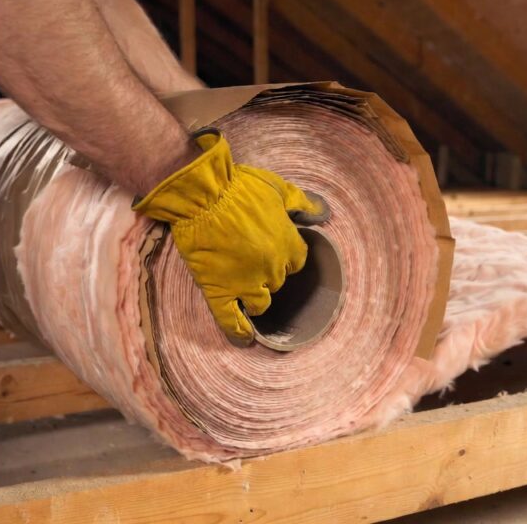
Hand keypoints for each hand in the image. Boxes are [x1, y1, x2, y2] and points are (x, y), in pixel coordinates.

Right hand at [133, 128, 328, 343]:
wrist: (202, 194)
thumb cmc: (240, 188)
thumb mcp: (279, 188)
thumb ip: (303, 203)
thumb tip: (324, 214)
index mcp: (288, 245)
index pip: (297, 262)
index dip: (286, 258)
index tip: (275, 251)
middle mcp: (272, 269)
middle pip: (279, 282)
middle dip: (269, 274)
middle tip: (254, 263)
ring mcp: (245, 282)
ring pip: (260, 303)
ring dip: (257, 300)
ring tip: (248, 293)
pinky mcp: (219, 290)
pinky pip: (230, 319)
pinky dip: (237, 330)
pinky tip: (243, 338)